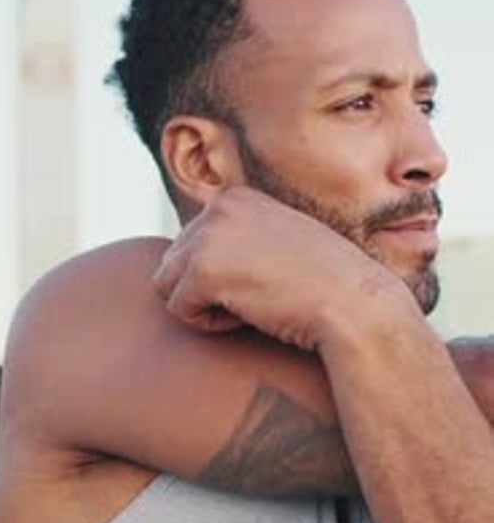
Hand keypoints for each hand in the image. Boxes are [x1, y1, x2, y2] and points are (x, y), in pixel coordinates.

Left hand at [154, 187, 405, 351]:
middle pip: (174, 263)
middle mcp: (218, 206)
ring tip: (249, 307)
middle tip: (254, 298)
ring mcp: (209, 235)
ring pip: (168, 285)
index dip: (221, 276)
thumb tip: (193, 262)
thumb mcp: (279, 246)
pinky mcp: (204, 269)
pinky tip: (249, 316)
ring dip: (203, 306)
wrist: (355, 304)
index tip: (262, 282)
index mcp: (237, 198)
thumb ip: (240, 241)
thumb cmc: (325, 287)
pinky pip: (178, 309)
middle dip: (205, 289)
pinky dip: (208, 324)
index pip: (192, 244)